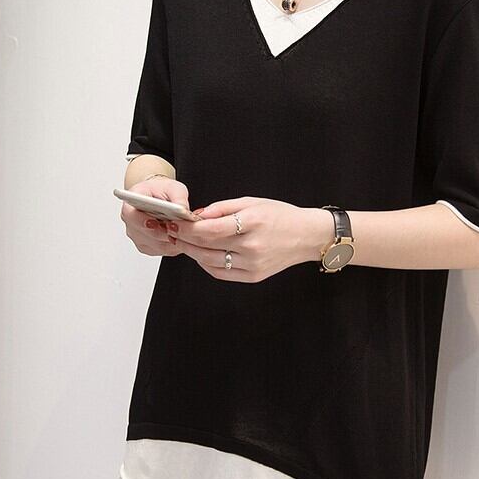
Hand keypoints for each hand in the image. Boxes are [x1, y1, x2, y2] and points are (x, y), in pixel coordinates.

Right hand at [120, 176, 188, 256]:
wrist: (159, 198)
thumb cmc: (162, 191)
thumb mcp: (173, 187)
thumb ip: (178, 197)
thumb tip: (183, 209)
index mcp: (131, 204)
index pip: (130, 215)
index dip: (143, 221)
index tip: (156, 222)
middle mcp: (131, 223)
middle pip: (144, 234)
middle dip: (164, 232)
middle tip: (179, 228)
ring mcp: (138, 237)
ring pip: (156, 245)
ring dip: (171, 240)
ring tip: (184, 231)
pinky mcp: (147, 247)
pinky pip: (162, 250)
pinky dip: (174, 246)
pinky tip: (182, 237)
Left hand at [168, 196, 333, 281]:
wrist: (307, 237)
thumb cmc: (281, 216)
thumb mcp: (252, 202)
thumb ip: (223, 208)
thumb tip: (197, 215)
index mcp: (252, 223)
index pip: (209, 229)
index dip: (186, 227)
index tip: (174, 222)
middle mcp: (251, 246)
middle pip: (206, 246)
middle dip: (184, 239)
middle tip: (171, 231)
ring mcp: (252, 264)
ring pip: (209, 262)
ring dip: (192, 252)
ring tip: (183, 243)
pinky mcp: (253, 277)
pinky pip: (221, 273)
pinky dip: (206, 264)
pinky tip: (201, 254)